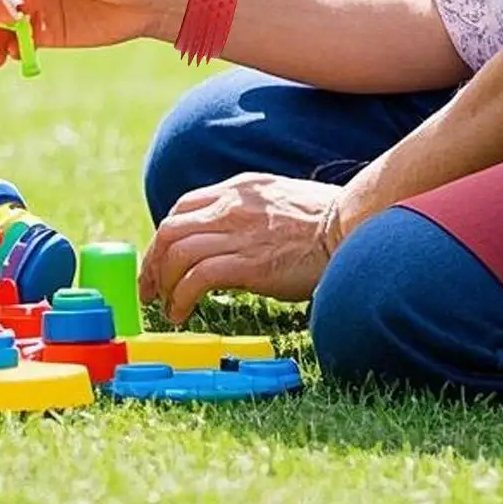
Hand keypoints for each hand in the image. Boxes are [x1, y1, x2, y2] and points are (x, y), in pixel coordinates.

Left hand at [139, 173, 345, 324]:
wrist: (352, 228)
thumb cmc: (324, 222)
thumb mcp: (276, 200)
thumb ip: (247, 210)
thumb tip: (229, 237)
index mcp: (238, 189)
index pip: (183, 207)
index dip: (164, 237)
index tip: (161, 262)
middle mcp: (231, 206)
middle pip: (170, 230)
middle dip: (153, 262)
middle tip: (150, 290)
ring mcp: (238, 233)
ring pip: (177, 253)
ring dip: (163, 284)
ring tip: (166, 307)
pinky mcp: (248, 264)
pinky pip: (197, 279)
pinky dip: (181, 298)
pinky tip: (182, 313)